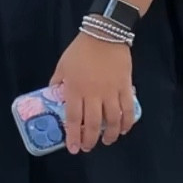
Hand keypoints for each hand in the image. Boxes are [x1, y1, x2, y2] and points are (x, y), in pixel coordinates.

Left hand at [51, 34, 136, 154]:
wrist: (105, 34)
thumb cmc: (80, 50)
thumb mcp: (62, 66)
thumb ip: (57, 83)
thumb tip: (54, 96)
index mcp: (75, 89)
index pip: (74, 118)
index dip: (73, 136)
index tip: (73, 148)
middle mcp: (93, 94)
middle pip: (93, 124)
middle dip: (90, 140)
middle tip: (88, 147)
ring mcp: (111, 91)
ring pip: (113, 120)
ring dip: (110, 135)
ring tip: (107, 141)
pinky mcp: (125, 87)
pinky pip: (128, 109)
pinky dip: (127, 122)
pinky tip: (124, 129)